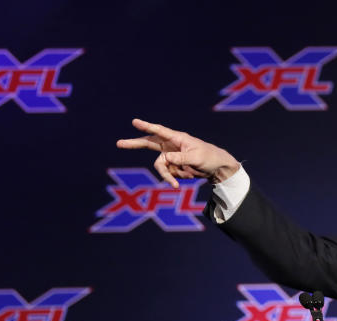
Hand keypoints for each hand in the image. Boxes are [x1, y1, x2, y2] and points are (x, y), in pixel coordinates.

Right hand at [116, 118, 240, 187]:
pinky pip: (169, 174)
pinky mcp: (174, 166)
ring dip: (168, 176)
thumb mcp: (195, 158)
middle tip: (119, 143)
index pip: (159, 131)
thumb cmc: (209, 158)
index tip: (135, 122)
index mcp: (177, 138)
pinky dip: (177, 178)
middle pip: (149, 144)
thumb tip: (164, 159)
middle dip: (134, 144)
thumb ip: (179, 158)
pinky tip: (189, 175)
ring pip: (160, 166)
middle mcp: (171, 146)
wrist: (218, 168)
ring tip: (180, 182)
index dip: (147, 127)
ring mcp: (172, 156)